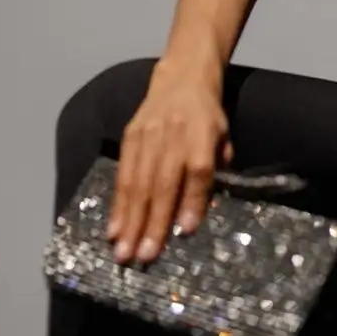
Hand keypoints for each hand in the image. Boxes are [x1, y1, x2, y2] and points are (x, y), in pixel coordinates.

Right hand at [105, 58, 233, 263]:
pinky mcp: (130, 136)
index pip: (198, 170)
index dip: (192, 200)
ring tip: (124, 251)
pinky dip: (118, 204)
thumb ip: (216, 170)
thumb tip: (201, 212)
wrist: (182, 78)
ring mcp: (149, 135)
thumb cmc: (207, 116)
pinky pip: (122, 174)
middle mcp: (174, 135)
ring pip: (139, 182)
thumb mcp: (222, 137)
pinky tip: (114, 228)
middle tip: (144, 257)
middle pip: (163, 182)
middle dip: (153, 222)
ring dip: (130, 220)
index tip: (184, 232)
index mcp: (203, 135)